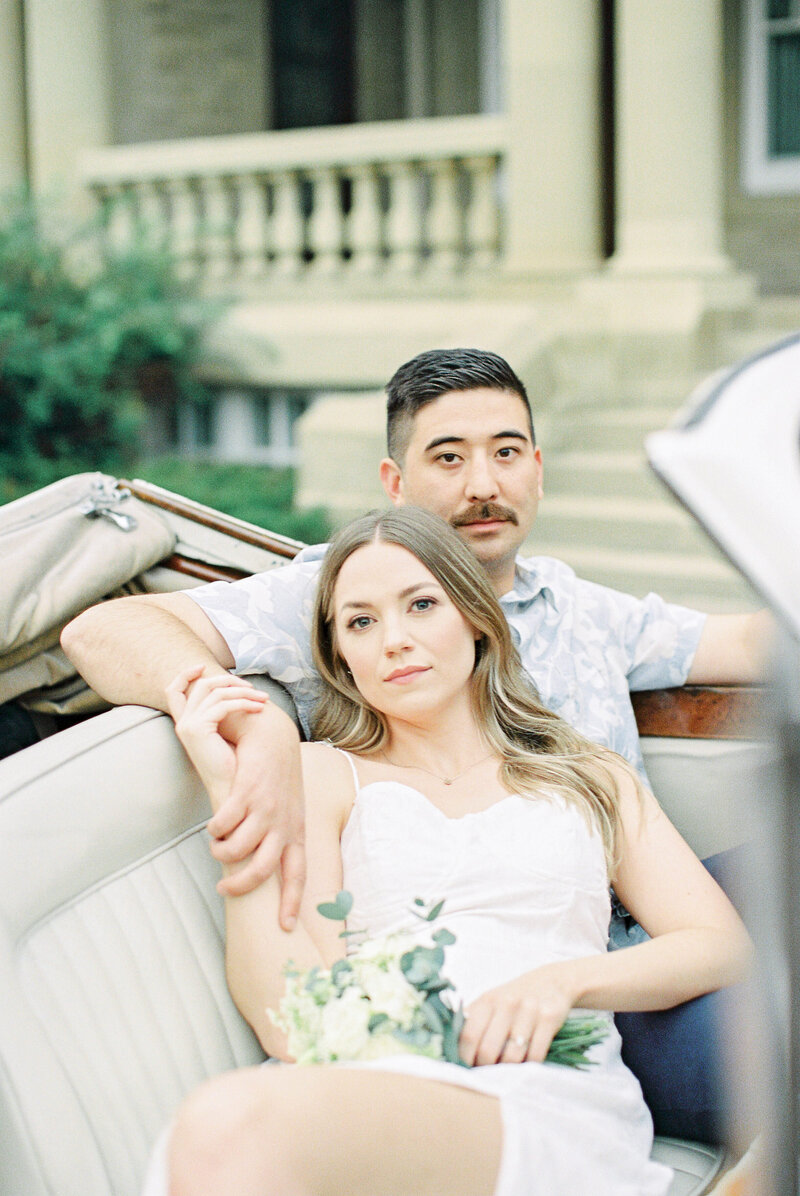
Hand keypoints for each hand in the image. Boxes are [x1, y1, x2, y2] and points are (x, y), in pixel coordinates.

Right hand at [165, 667, 267, 797]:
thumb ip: (221, 713)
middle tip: (253, 688)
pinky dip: (244, 703)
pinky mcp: (198, 730)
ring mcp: (188, 726)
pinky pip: (224, 705)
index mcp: (185, 724)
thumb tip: (236, 689)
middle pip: (201, 685)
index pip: (173, 691)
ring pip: (216, 692)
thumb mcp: (223, 734)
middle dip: (229, 681)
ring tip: (263, 700)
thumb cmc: (232, 764)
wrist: (229, 790)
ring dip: (243, 692)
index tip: (203, 666)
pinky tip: (259, 709)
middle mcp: (183, 723)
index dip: (185, 675)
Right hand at [166, 666, 305, 928]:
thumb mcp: (288, 808)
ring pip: (239, 847)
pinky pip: (225, 821)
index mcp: (296, 830)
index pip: (298, 874)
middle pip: (264, 869)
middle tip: (224, 891)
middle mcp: (284, 822)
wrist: (273, 736)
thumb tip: (271, 867)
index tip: (284, 927)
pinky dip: (216, 829)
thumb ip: (282, 835)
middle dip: (241, 886)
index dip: (290, 902)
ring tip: (216, 850)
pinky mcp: (247, 789)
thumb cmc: (277, 778)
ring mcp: (266, 806)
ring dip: (223, 854)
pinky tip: (212, 828)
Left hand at [459, 964, 574, 1066]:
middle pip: (487, 1050)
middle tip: (488, 1075)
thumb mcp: (491, 1002)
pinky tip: (526, 1064)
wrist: (553, 980)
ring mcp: (529, 1010)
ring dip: (508, 1071)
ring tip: (507, 1072)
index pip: (467, 1035)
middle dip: (485, 1069)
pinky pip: (536, 1055)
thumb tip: (450, 1050)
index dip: (464, 1058)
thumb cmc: (515, 998)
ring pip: (512, 1057)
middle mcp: (507, 1003)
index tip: (465, 1069)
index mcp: (487, 1000)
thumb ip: (472, 1021)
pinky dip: (529, 1066)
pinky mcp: (549, 1017)